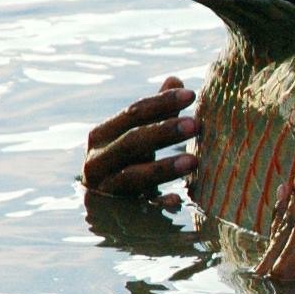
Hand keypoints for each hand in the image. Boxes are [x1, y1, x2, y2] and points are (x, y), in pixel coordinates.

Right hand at [82, 76, 198, 205]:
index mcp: (101, 136)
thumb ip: (155, 111)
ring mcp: (105, 189)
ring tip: (194, 161)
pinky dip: (157, 203)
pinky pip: (139, 208)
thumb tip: (175, 80)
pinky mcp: (116, 213)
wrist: (106, 203)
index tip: (192, 95)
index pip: (132, 114)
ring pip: (133, 176)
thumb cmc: (129, 159)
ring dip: (163, 168)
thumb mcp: (137, 134)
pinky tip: (177, 200)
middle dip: (164, 133)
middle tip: (197, 124)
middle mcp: (97, 161)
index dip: (161, 103)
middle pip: (131, 142)